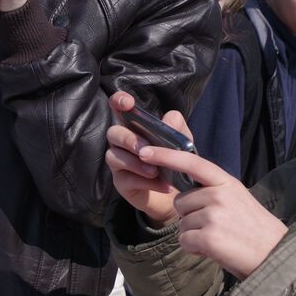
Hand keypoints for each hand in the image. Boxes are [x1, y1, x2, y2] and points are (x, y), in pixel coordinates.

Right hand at [105, 91, 190, 224]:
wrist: (181, 194)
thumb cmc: (176, 162)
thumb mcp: (182, 142)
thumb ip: (177, 128)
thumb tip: (169, 119)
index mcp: (135, 127)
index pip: (119, 108)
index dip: (119, 101)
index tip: (127, 103)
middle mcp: (122, 142)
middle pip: (113, 133)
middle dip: (128, 139)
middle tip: (144, 149)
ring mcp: (119, 162)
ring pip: (114, 156)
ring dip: (135, 163)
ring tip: (155, 171)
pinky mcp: (121, 182)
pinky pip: (125, 179)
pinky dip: (145, 182)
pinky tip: (163, 185)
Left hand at [126, 116, 288, 279]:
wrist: (276, 257)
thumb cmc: (254, 230)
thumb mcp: (238, 199)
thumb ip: (213, 191)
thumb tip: (184, 194)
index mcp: (226, 182)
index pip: (191, 162)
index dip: (166, 155)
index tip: (145, 151)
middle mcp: (219, 195)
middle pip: (180, 202)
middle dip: (190, 217)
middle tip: (217, 228)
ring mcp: (213, 215)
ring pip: (181, 224)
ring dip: (194, 235)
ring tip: (220, 239)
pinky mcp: (208, 237)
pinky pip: (184, 241)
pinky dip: (194, 249)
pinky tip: (215, 250)